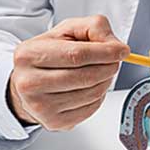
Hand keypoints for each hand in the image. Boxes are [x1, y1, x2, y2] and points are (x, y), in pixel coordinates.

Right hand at [7, 14, 129, 130]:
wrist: (28, 82)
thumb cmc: (48, 54)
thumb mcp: (67, 31)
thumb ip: (93, 27)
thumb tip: (115, 46)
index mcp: (29, 55)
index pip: (77, 55)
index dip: (105, 53)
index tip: (122, 50)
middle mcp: (29, 83)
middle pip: (85, 77)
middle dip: (108, 67)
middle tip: (114, 61)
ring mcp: (40, 106)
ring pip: (90, 94)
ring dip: (105, 82)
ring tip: (101, 72)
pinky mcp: (53, 122)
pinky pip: (90, 109)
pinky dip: (99, 97)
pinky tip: (91, 87)